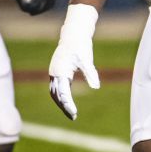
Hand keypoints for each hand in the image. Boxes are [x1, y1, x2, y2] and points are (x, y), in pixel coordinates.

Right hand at [48, 4, 100, 119]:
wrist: (73, 34)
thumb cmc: (81, 46)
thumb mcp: (87, 60)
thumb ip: (90, 73)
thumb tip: (96, 87)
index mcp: (60, 71)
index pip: (63, 93)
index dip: (68, 104)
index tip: (74, 113)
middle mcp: (54, 74)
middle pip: (56, 95)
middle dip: (64, 106)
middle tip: (73, 117)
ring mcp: (54, 73)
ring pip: (54, 93)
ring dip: (61, 103)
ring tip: (71, 113)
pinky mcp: (56, 72)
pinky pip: (56, 88)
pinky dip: (61, 96)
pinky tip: (68, 102)